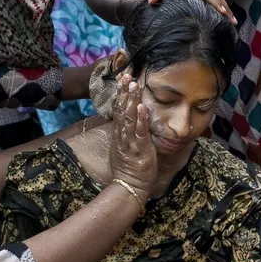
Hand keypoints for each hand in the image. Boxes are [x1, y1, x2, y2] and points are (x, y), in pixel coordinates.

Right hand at [108, 73, 157, 201]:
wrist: (129, 188)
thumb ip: (124, 134)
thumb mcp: (123, 148)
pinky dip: (141, 119)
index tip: (122, 79)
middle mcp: (122, 136)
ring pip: (129, 118)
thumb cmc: (129, 169)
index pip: (118, 110)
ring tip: (133, 84)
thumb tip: (126, 120)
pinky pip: (140, 133)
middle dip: (124, 92)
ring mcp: (131, 142)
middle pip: (122, 110)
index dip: (120, 94)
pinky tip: (142, 106)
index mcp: (119, 135)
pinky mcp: (141, 150)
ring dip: (131, 100)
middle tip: (126, 74)